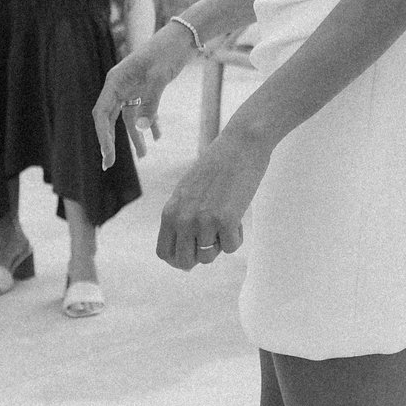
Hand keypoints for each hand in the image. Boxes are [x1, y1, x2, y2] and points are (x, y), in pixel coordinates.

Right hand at [94, 32, 194, 164]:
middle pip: (110, 118)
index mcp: (115, 81)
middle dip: (110, 142)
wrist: (184, 36)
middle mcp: (120, 85)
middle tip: (108, 164)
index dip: (102, 135)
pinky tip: (158, 137)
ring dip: (136, 136)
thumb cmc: (168, 52)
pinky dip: (150, 123)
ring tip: (144, 156)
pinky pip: (143, 110)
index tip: (107, 154)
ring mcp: (132, 87)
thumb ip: (151, 102)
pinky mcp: (146, 87)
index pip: (101, 113)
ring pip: (129, 117)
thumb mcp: (160, 76)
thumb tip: (141, 129)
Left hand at [156, 126, 268, 269]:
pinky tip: (239, 217)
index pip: (164, 252)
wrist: (241, 144)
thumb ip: (183, 219)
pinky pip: (231, 247)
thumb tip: (187, 257)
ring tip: (227, 221)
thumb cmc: (217, 166)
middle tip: (214, 238)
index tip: (194, 250)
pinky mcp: (227, 220)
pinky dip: (237, 237)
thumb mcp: (188, 192)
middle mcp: (184, 219)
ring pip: (209, 257)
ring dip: (220, 244)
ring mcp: (204, 221)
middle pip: (185, 261)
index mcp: (170, 212)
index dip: (179, 257)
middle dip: (200, 255)